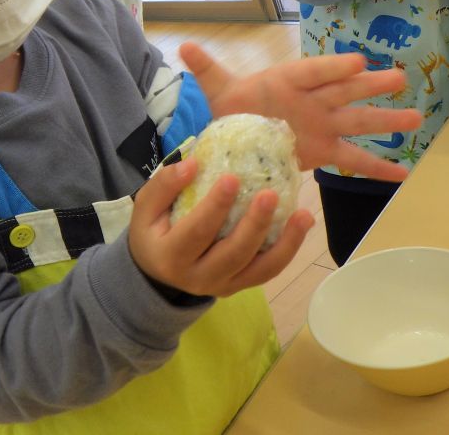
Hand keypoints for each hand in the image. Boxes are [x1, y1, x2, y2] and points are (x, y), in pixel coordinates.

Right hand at [128, 158, 313, 296]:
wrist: (156, 273)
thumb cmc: (152, 233)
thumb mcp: (145, 209)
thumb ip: (164, 185)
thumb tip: (193, 163)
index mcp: (171, 257)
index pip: (196, 232)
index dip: (215, 207)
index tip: (232, 178)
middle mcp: (198, 277)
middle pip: (233, 254)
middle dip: (255, 225)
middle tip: (270, 194)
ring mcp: (222, 286)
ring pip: (259, 270)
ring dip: (285, 243)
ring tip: (303, 216)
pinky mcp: (239, 286)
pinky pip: (268, 271)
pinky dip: (288, 250)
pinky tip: (301, 225)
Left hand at [180, 42, 422, 181]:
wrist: (242, 132)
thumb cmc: (238, 105)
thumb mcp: (221, 89)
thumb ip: (208, 70)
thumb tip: (183, 44)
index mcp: (288, 80)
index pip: (313, 71)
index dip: (333, 67)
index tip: (357, 62)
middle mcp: (312, 99)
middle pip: (344, 91)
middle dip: (369, 86)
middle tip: (398, 78)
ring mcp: (323, 124)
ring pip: (358, 120)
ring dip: (385, 119)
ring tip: (415, 117)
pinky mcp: (326, 149)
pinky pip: (355, 159)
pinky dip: (378, 168)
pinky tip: (405, 175)